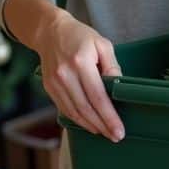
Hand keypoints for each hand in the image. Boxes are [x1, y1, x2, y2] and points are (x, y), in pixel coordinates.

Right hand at [33, 8, 124, 141]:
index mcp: (80, 62)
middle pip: (85, 108)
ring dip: (90, 126)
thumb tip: (119, 87)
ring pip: (74, 112)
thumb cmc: (80, 37)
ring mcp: (54, 83)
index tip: (119, 130)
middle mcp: (65, 75)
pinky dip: (78, 119)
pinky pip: (65, 109)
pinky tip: (89, 124)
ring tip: (104, 132)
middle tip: (115, 136)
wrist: (50, 32)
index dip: (109, 116)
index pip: (98, 96)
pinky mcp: (49, 88)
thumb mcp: (102, 44)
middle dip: (102, 126)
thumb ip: (112, 66)